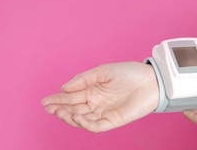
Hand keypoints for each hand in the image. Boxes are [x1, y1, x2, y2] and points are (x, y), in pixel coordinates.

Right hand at [41, 61, 158, 132]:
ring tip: (59, 112)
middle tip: (49, 108)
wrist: (151, 80)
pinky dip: (85, 123)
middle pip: (74, 109)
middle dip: (60, 109)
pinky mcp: (114, 121)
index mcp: (93, 90)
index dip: (58, 99)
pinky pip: (96, 126)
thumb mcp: (104, 71)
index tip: (44, 101)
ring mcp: (104, 112)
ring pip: (82, 119)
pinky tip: (77, 116)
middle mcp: (97, 103)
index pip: (72, 97)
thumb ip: (84, 79)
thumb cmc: (130, 72)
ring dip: (69, 117)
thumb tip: (64, 87)